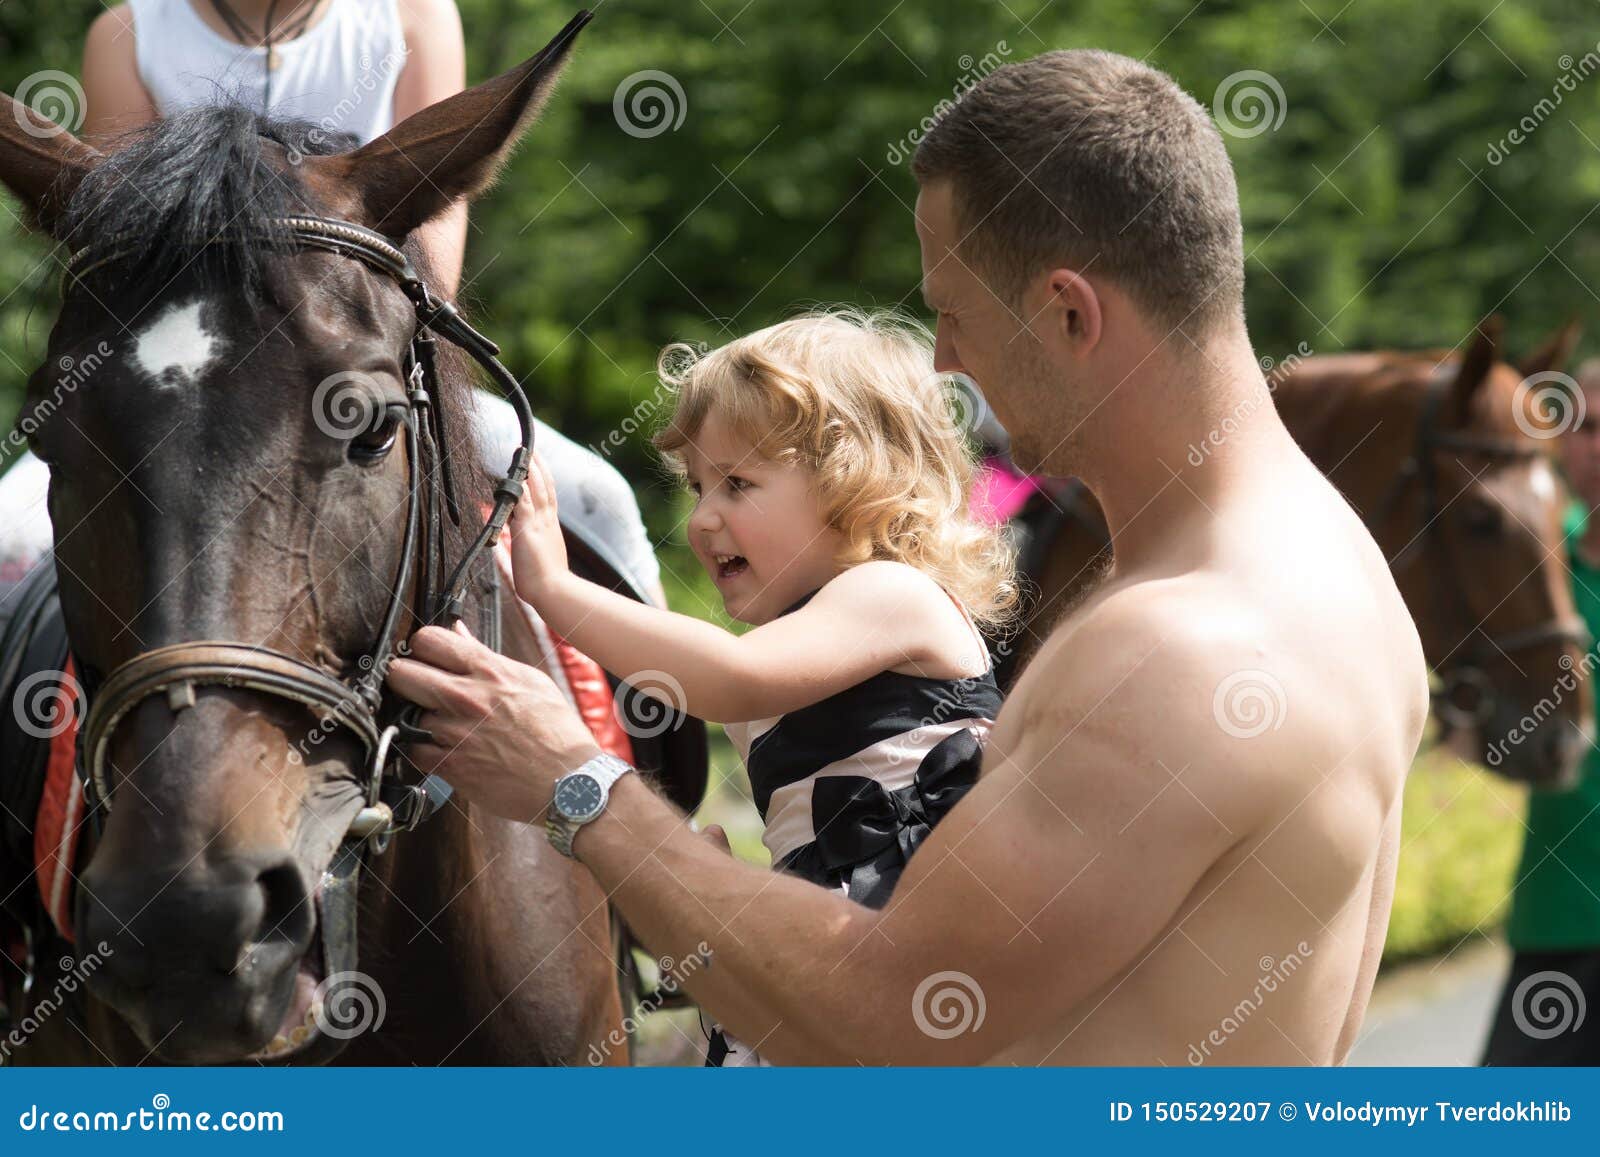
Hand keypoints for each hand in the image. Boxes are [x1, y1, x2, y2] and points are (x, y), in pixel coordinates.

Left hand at [385, 620, 601, 823]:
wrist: (569, 782)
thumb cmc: (557, 733)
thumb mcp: (531, 682)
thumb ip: (489, 657)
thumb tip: (459, 634)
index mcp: (489, 671)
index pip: (428, 639)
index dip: (422, 648)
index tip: (426, 659)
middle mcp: (467, 697)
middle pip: (401, 674)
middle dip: (405, 679)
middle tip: (419, 690)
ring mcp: (455, 732)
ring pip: (406, 714)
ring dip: (419, 720)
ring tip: (442, 726)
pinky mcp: (449, 764)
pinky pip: (413, 750)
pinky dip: (423, 751)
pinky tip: (444, 749)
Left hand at [507, 452, 569, 602]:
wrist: (554, 590)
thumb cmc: (546, 582)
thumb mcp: (538, 557)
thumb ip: (530, 545)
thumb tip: (519, 541)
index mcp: (550, 528)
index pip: (549, 497)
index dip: (544, 479)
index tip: (539, 465)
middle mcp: (547, 522)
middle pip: (546, 487)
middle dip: (539, 467)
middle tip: (532, 449)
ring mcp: (539, 524)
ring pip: (537, 490)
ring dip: (530, 470)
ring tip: (524, 453)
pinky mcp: (527, 530)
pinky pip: (523, 503)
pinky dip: (520, 488)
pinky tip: (516, 475)